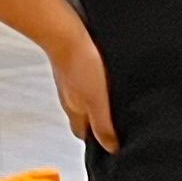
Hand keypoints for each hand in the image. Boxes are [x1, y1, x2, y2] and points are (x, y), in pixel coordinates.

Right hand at [46, 32, 117, 154]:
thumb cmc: (80, 65)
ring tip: (114, 99)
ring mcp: (69, 82)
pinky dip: (93, 84)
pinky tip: (104, 78)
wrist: (65, 32)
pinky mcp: (72, 66)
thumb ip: (103, 125)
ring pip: (83, 99)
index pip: (83, 134)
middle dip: (97, 122)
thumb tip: (110, 147)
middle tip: (115, 121)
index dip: (96, 139)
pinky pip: (83, 81)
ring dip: (96, 102)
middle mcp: (69, 99)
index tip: (110, 142)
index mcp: (74, 111)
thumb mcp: (97, 101)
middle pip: (83, 117)